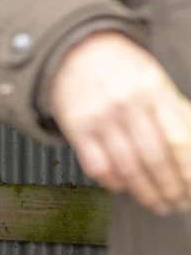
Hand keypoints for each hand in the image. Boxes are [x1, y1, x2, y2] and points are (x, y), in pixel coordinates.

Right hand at [49, 30, 190, 213]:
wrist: (75, 50)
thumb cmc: (122, 69)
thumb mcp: (156, 80)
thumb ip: (177, 111)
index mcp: (153, 89)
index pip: (180, 140)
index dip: (190, 171)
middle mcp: (126, 103)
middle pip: (155, 158)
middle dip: (171, 188)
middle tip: (179, 203)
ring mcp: (99, 117)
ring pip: (127, 167)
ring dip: (146, 193)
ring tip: (158, 204)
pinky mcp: (76, 128)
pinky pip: (98, 166)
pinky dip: (114, 183)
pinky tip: (125, 187)